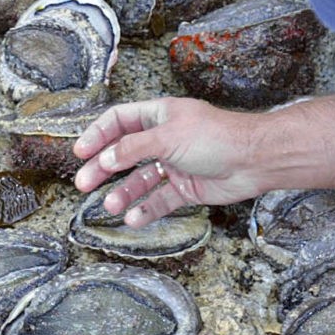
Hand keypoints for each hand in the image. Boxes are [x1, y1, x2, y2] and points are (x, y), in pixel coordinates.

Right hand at [72, 97, 261, 226]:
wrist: (254, 160)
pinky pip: (160, 200)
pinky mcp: (186, 188)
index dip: (98, 135)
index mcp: (159, 116)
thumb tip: (105, 159)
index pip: (119, 121)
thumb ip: (133, 148)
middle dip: (103, 168)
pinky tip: (134, 218)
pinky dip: (147, 210)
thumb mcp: (168, 136)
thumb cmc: (216, 137)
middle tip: (83, 183)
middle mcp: (164, 139)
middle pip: (124, 153)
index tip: (80, 151)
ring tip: (109, 206)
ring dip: (123, 193)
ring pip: (140, 179)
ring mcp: (175, 164)